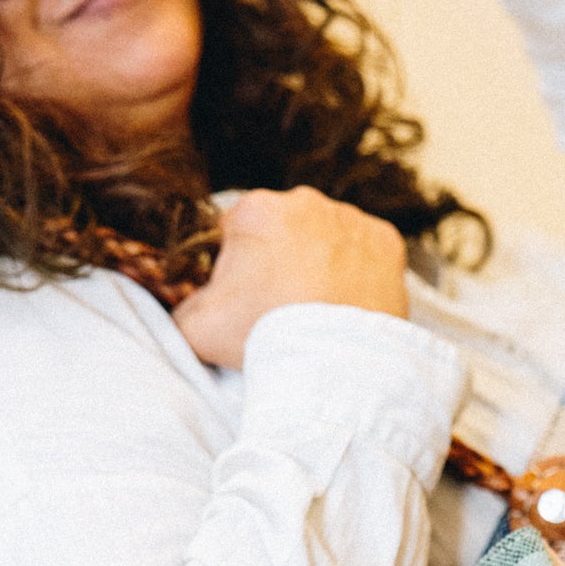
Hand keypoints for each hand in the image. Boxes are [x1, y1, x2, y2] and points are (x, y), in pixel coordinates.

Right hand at [174, 187, 409, 369]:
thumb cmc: (263, 340)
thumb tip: (177, 306)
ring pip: (329, 240)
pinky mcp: (387, 243)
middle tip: (287, 310)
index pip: (239, 233)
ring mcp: (350, 220)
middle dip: (284, 263)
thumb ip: (179, 309)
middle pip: (287, 232)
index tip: (249, 299)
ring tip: (321, 312)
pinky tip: (349, 304)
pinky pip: (369, 253)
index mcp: (255, 210)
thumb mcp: (196, 328)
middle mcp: (305, 201)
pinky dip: (361, 274)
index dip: (240, 268)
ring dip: (323, 266)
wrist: (331, 364)